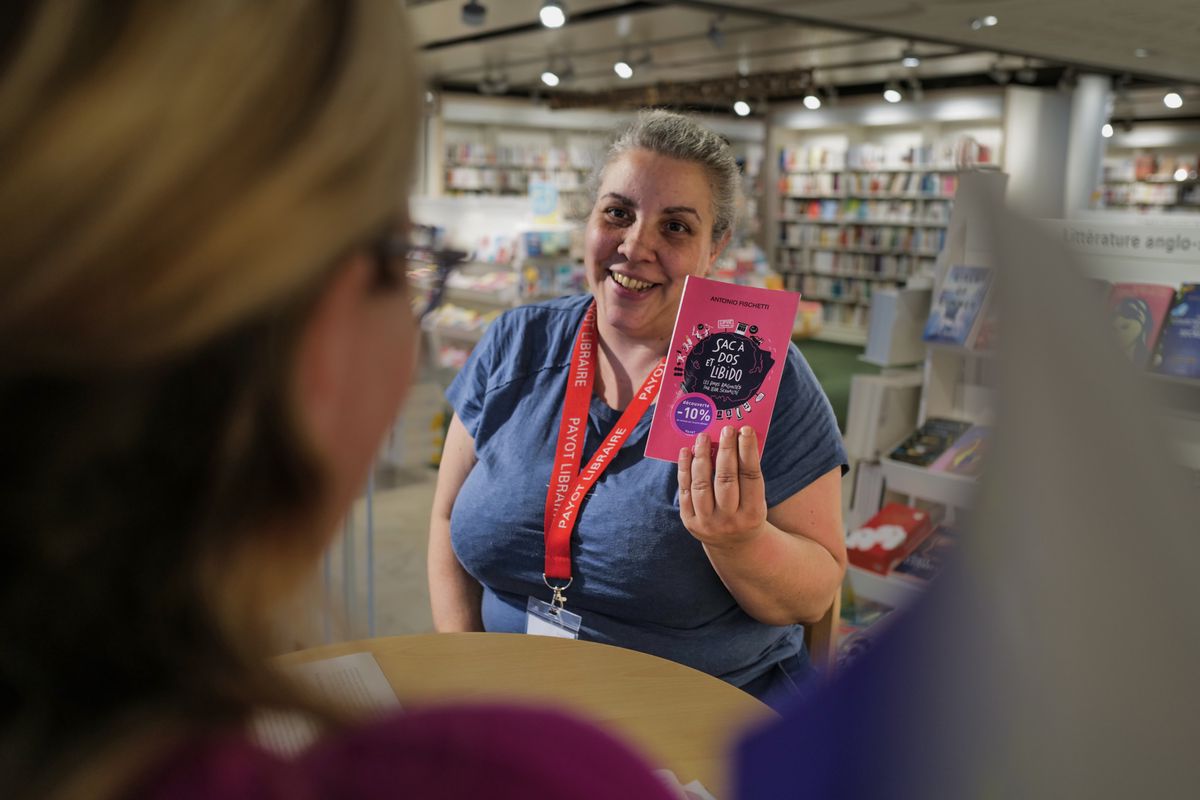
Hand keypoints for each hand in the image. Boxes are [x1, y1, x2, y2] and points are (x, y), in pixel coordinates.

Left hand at [678, 425, 767, 549]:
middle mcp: (730, 521)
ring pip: (702, 484)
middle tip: (726, 429)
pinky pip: (685, 491)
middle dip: (726, 451)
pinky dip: (684, 469)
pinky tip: (686, 452)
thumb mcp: (757, 500)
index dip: (748, 451)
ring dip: (701, 457)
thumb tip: (736, 439)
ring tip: (703, 436)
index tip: (745, 430)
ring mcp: (707, 522)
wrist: (733, 546)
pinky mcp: (689, 522)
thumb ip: (748, 474)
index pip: (750, 477)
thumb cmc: (747, 512)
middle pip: (726, 479)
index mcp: (753, 514)